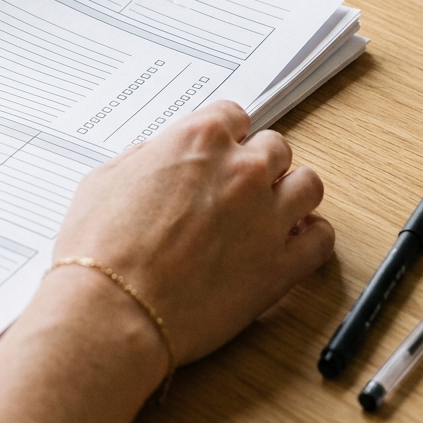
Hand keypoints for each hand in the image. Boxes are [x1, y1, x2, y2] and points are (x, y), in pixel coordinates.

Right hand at [53, 100, 333, 367]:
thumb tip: (158, 158)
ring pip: (308, 185)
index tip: (219, 152)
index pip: (234, 115)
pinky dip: (311, 237)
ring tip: (269, 211)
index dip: (225, 135)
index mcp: (198, 140)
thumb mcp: (105, 178)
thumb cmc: (101, 247)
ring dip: (290, 193)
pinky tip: (290, 243)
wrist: (112, 308)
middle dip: (258, 163)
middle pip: (275, 147)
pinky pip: (322, 239)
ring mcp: (267, 216)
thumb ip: (144, 158)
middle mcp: (241, 170)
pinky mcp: (282, 265)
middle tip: (238, 186)